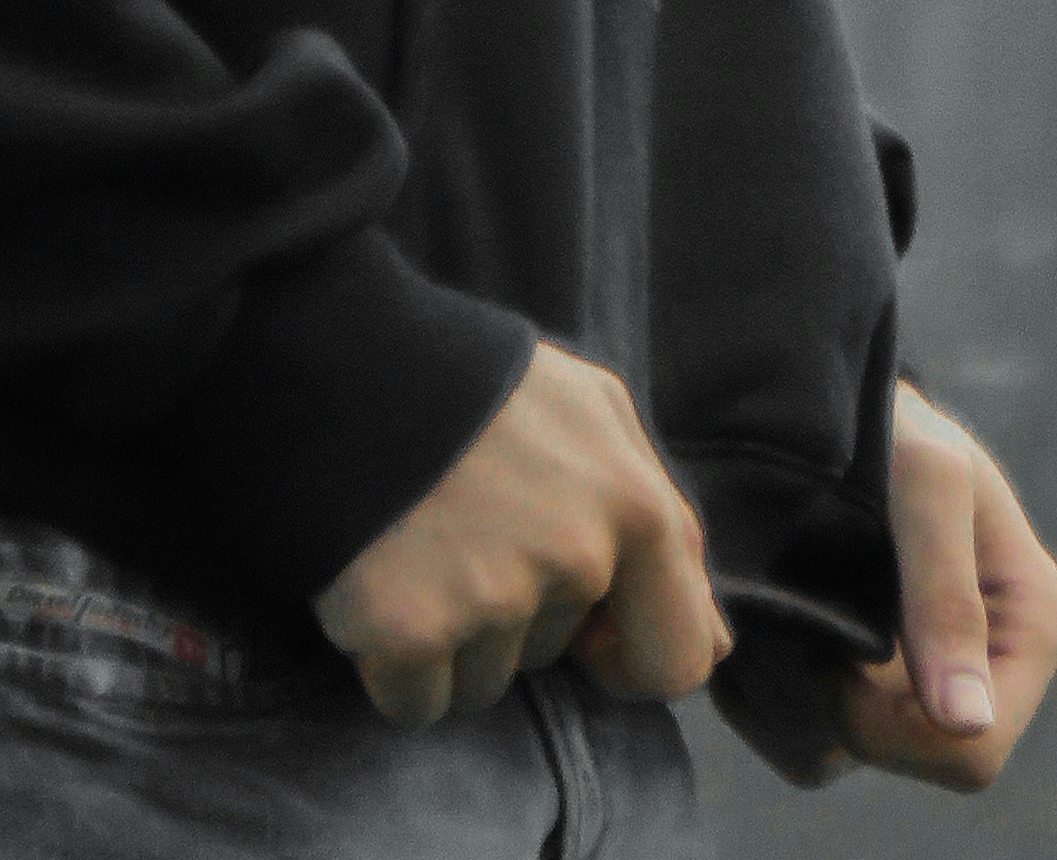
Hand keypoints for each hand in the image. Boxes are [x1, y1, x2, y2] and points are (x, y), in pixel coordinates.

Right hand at [312, 339, 730, 728]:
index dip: (631, 655)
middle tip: (467, 526)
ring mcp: (490, 598)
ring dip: (453, 637)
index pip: (679, 655)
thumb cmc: (478, 384)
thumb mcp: (594, 415)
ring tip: (421, 540)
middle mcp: (574, 559)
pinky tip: (379, 578)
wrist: (341, 352)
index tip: (588, 634)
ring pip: (486, 685)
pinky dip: (393, 662)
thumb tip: (715, 648)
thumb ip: (664, 527)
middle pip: (555, 656)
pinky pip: (417, 704)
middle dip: (517, 614)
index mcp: (632, 503)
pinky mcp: (407, 631)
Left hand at [824, 384, 1056, 789]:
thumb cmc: (895, 427)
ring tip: (814, 627)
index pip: (975, 749)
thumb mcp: (925, 483)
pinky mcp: (910, 673)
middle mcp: (1007, 660)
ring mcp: (958, 670)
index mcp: (1038, 621)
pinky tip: (805, 639)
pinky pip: (862, 736)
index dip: (896, 724)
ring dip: (838, 706)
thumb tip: (967, 722)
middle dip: (866, 718)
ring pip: (894, 752)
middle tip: (819, 637)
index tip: (839, 655)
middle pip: (937, 761)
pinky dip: (821, 701)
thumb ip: (944, 595)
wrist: (850, 411)